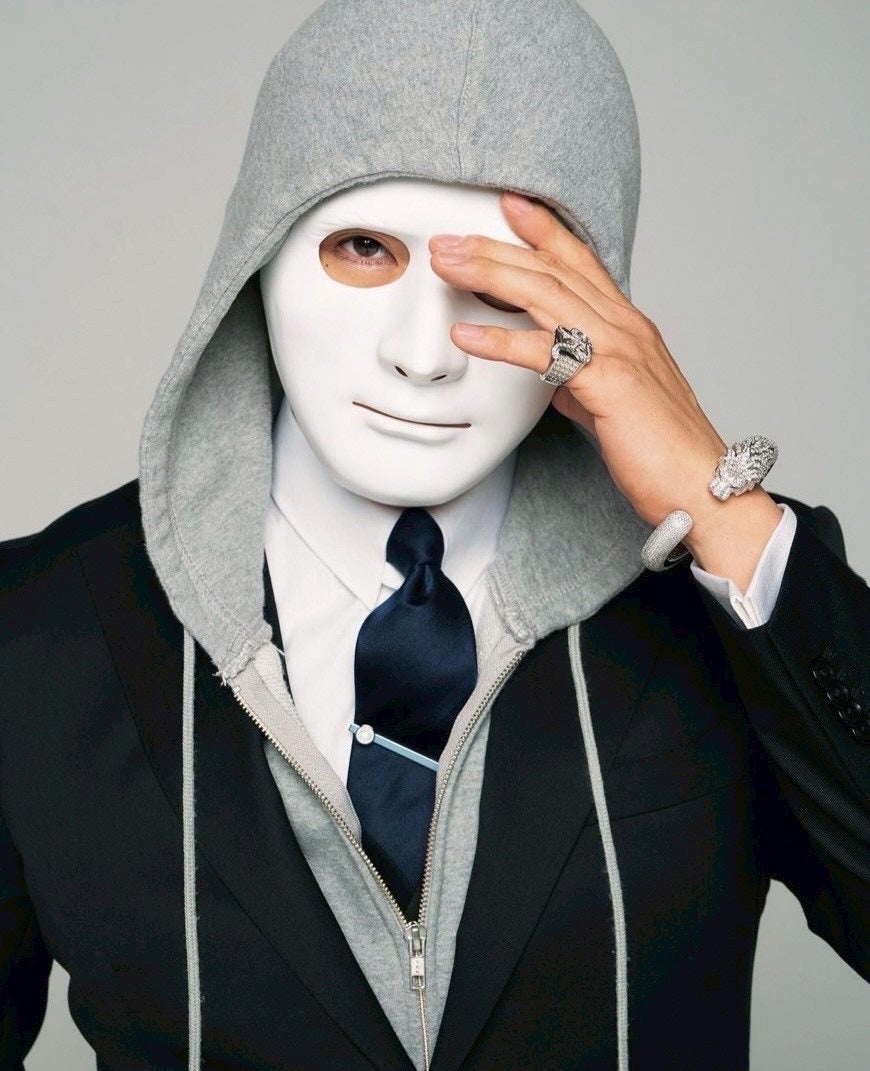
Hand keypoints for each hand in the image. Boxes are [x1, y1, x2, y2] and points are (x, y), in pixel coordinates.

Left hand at [429, 192, 782, 587]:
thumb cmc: (662, 452)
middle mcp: (625, 327)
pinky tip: (466, 334)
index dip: (546, 232)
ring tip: (447, 263)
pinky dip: (500, 339)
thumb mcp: (614, 404)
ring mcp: (619, 350)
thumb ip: (582, 382)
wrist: (701, 488)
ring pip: (546, 294)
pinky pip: (545, 351)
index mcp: (628, 327)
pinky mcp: (607, 382)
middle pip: (553, 270)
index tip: (512, 207)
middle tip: (450, 238)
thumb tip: (555, 379)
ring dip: (490, 274)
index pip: (582, 264)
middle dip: (497, 247)